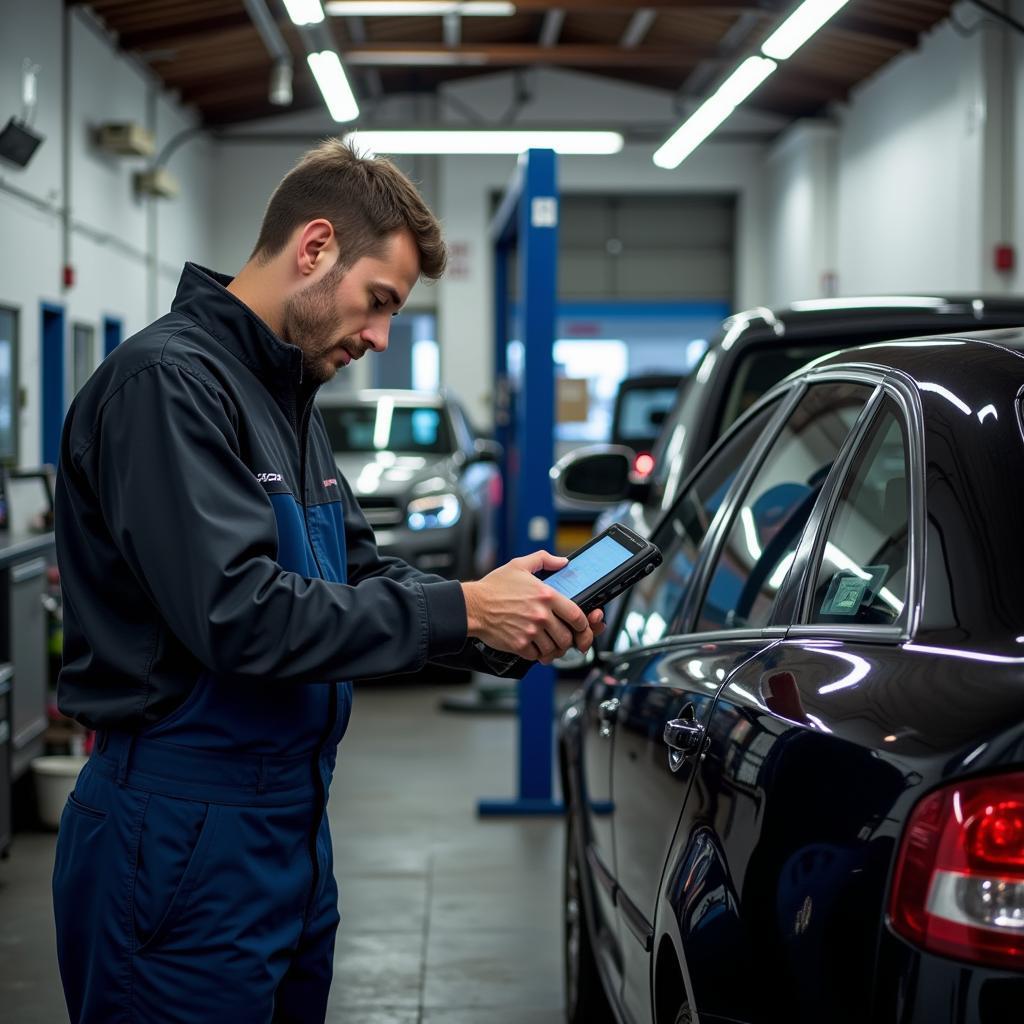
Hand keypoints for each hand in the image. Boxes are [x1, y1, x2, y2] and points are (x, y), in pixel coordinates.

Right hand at [462, 551, 599, 663]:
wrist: (473, 606)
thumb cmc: (494, 587)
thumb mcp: (519, 565)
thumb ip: (544, 559)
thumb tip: (562, 562)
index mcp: (546, 595)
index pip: (576, 615)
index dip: (583, 624)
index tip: (581, 626)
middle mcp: (541, 615)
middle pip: (567, 637)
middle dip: (568, 640)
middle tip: (564, 638)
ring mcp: (530, 632)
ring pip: (554, 649)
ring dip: (554, 649)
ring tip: (549, 644)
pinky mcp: (519, 645)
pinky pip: (537, 656)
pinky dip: (538, 654)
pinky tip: (534, 647)